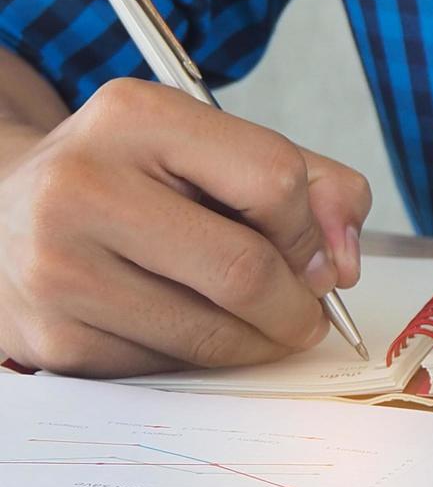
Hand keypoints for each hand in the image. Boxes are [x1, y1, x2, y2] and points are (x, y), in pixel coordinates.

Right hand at [0, 79, 371, 376]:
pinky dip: (204, 360)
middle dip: (300, 307)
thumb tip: (344, 262)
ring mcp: (58, 269)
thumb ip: (312, 184)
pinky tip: (189, 328)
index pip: (274, 181)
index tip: (318, 256)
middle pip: (245, 270)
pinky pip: (171, 369)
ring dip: (261, 342)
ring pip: (214, 335)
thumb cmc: (136, 182)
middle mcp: (83, 187)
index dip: (315, 231)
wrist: (7, 216)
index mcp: (136, 118)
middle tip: (308, 314)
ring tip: (260, 323)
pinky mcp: (54, 340)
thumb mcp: (216, 150)